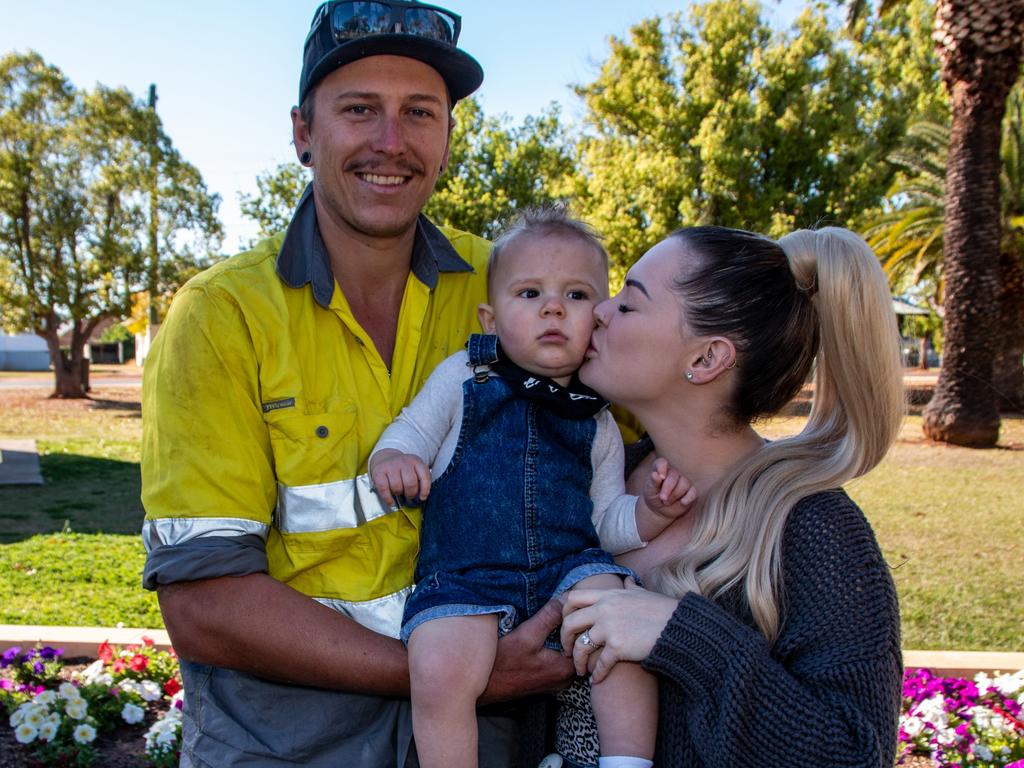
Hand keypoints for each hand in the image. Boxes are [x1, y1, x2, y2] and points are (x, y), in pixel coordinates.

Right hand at [369, 449, 431, 507]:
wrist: (385, 457)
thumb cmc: (402, 469)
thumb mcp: (415, 469)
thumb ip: (421, 480)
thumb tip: (422, 496)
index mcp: (415, 461)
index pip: (424, 476)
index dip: (425, 489)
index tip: (422, 497)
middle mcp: (403, 461)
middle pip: (410, 483)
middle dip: (411, 493)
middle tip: (409, 495)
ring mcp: (390, 465)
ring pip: (397, 487)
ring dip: (398, 493)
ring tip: (398, 492)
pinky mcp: (378, 471)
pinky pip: (384, 489)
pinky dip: (388, 498)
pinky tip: (391, 501)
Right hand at [481, 598, 574, 703]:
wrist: (481, 685)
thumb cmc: (503, 662)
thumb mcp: (526, 634)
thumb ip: (549, 616)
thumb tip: (566, 598)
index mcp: (565, 669)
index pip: (587, 643)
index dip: (583, 624)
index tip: (575, 611)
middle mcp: (564, 680)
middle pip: (580, 650)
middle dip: (576, 631)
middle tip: (568, 614)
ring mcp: (554, 683)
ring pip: (570, 656)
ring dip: (566, 640)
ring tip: (558, 623)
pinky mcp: (545, 681)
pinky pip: (560, 662)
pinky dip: (558, 649)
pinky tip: (547, 637)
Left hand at [561, 579, 677, 682]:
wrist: (679, 626)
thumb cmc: (663, 611)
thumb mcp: (643, 594)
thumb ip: (631, 588)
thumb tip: (628, 580)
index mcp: (608, 595)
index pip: (574, 597)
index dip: (565, 612)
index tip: (567, 625)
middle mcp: (605, 609)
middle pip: (570, 622)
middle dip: (564, 639)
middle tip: (568, 651)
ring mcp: (610, 627)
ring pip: (581, 646)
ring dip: (578, 661)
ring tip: (581, 670)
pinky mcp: (618, 646)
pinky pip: (600, 664)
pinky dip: (596, 674)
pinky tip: (596, 680)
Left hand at [642, 457, 696, 520]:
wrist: (661, 510)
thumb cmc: (654, 497)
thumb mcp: (650, 491)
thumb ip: (652, 482)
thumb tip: (654, 474)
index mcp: (660, 470)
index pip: (661, 463)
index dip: (661, 468)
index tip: (661, 477)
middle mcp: (673, 474)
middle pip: (674, 476)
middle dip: (668, 488)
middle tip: (662, 498)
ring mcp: (683, 482)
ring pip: (684, 484)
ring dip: (675, 495)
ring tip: (667, 502)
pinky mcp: (691, 492)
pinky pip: (693, 492)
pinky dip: (688, 498)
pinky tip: (682, 503)